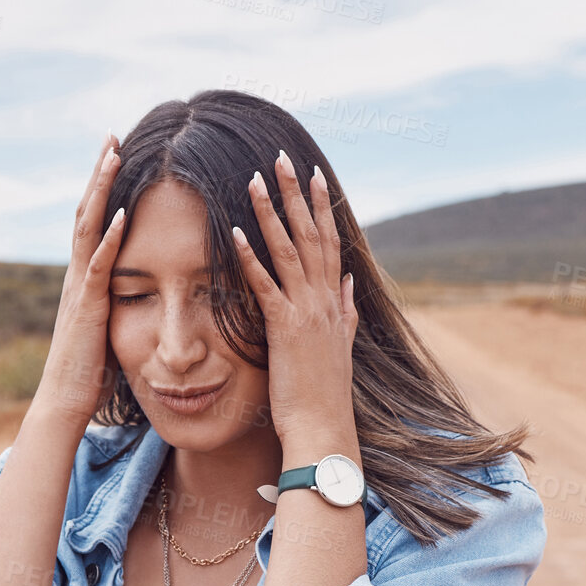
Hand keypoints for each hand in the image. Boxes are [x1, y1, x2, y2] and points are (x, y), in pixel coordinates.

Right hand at [34, 133, 126, 431]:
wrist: (68, 400)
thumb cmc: (93, 369)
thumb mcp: (111, 325)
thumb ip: (119, 300)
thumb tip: (137, 288)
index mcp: (86, 276)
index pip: (95, 222)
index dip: (104, 189)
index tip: (118, 155)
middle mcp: (78, 274)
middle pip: (87, 212)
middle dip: (100, 175)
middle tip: (112, 137)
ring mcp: (80, 287)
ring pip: (89, 228)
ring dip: (102, 192)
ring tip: (114, 157)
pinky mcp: (88, 307)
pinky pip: (98, 266)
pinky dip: (109, 239)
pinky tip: (121, 215)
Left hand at [233, 150, 357, 442]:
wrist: (324, 428)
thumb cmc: (325, 395)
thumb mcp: (342, 347)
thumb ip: (347, 311)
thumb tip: (351, 283)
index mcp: (335, 303)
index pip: (330, 244)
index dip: (322, 208)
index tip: (314, 176)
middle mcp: (325, 301)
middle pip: (311, 236)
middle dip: (296, 195)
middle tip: (283, 157)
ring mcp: (307, 313)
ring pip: (289, 251)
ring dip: (271, 212)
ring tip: (254, 178)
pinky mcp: (285, 329)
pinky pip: (265, 286)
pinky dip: (250, 258)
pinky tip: (234, 232)